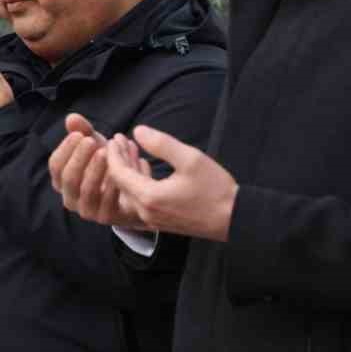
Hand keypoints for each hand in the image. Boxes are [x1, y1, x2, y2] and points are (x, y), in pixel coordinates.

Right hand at [49, 114, 144, 227]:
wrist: (134, 192)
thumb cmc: (109, 165)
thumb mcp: (96, 145)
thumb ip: (84, 131)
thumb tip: (71, 117)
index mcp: (63, 180)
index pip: (55, 165)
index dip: (65, 149)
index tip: (79, 134)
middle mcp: (70, 197)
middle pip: (68, 178)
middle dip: (79, 158)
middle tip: (92, 141)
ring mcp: (86, 210)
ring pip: (86, 190)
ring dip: (96, 170)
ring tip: (108, 153)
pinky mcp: (105, 218)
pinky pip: (107, 202)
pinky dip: (114, 184)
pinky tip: (123, 170)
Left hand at [103, 125, 237, 242]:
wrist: (236, 219)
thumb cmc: (216, 189)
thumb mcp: (191, 159)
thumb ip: (161, 144)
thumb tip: (137, 130)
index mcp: (149, 197)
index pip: (118, 173)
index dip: (114, 153)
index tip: (116, 137)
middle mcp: (145, 212)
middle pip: (120, 183)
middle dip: (118, 159)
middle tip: (120, 140)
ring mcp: (151, 219)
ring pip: (130, 191)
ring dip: (129, 169)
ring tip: (131, 148)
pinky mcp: (160, 221)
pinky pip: (140, 199)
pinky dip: (138, 181)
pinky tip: (144, 165)